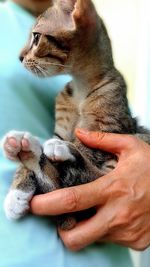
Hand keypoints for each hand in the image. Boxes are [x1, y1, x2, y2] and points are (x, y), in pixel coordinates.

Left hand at [31, 129, 149, 250]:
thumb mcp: (131, 147)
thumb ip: (103, 140)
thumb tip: (80, 133)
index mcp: (113, 188)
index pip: (73, 200)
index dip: (48, 204)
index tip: (34, 204)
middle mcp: (118, 214)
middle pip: (77, 237)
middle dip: (62, 232)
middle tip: (63, 219)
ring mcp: (128, 231)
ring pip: (94, 238)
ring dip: (88, 228)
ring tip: (97, 211)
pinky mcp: (137, 241)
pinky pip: (112, 240)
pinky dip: (107, 230)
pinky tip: (116, 216)